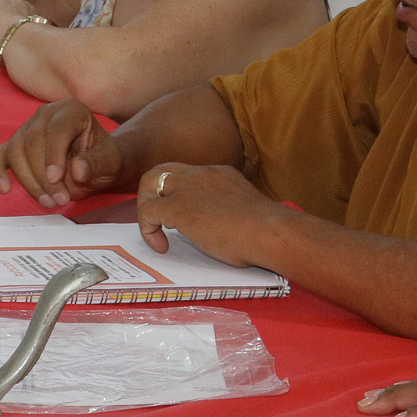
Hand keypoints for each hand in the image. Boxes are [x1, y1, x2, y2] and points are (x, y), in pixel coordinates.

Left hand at [0, 0, 41, 43]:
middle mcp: (15, 3)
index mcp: (28, 9)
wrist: (19, 35)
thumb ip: (23, 35)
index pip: (16, 9)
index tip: (5, 28)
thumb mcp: (28, 35)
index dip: (9, 18)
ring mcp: (0, 3)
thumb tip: (22, 46)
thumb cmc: (27, 39)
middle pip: (3, 6)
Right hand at [0, 99, 124, 206]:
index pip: (57, 130)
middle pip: (32, 142)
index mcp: (71, 110)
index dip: (54, 155)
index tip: (56, 179)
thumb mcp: (111, 163)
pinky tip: (5, 188)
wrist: (97, 166)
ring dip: (28, 181)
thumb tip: (78, 169)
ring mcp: (27, 129)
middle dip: (42, 176)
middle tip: (59, 199)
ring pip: (15, 152)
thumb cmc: (104, 160)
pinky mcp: (14, 145)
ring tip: (48, 202)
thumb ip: (98, 163)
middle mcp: (46, 114)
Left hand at [136, 164, 282, 266]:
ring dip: (146, 207)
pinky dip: (148, 229)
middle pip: (162, 170)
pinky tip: (162, 246)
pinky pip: (148, 212)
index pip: (187, 174)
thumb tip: (222, 226)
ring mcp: (188, 188)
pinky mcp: (178, 207)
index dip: (177, 192)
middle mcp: (201, 174)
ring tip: (156, 232)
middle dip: (153, 193)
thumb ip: (228, 210)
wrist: (269, 232)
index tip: (182, 217)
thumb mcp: (243, 210)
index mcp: (220, 173)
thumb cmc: (266, 230)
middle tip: (159, 220)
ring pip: (149, 182)